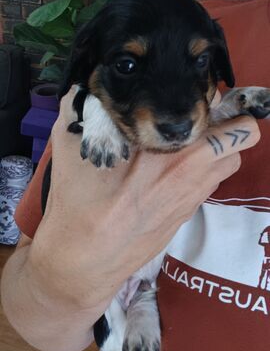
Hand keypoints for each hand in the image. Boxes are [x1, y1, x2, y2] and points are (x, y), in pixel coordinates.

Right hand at [30, 88, 259, 311]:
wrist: (85, 261)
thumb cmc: (79, 202)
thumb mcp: (70, 145)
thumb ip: (78, 106)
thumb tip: (82, 89)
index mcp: (173, 155)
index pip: (232, 129)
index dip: (218, 105)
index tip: (197, 99)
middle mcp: (193, 177)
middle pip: (242, 142)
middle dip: (226, 125)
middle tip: (195, 119)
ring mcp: (193, 199)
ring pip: (229, 163)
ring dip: (217, 149)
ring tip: (185, 143)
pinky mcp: (186, 215)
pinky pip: (210, 184)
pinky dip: (202, 171)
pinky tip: (168, 172)